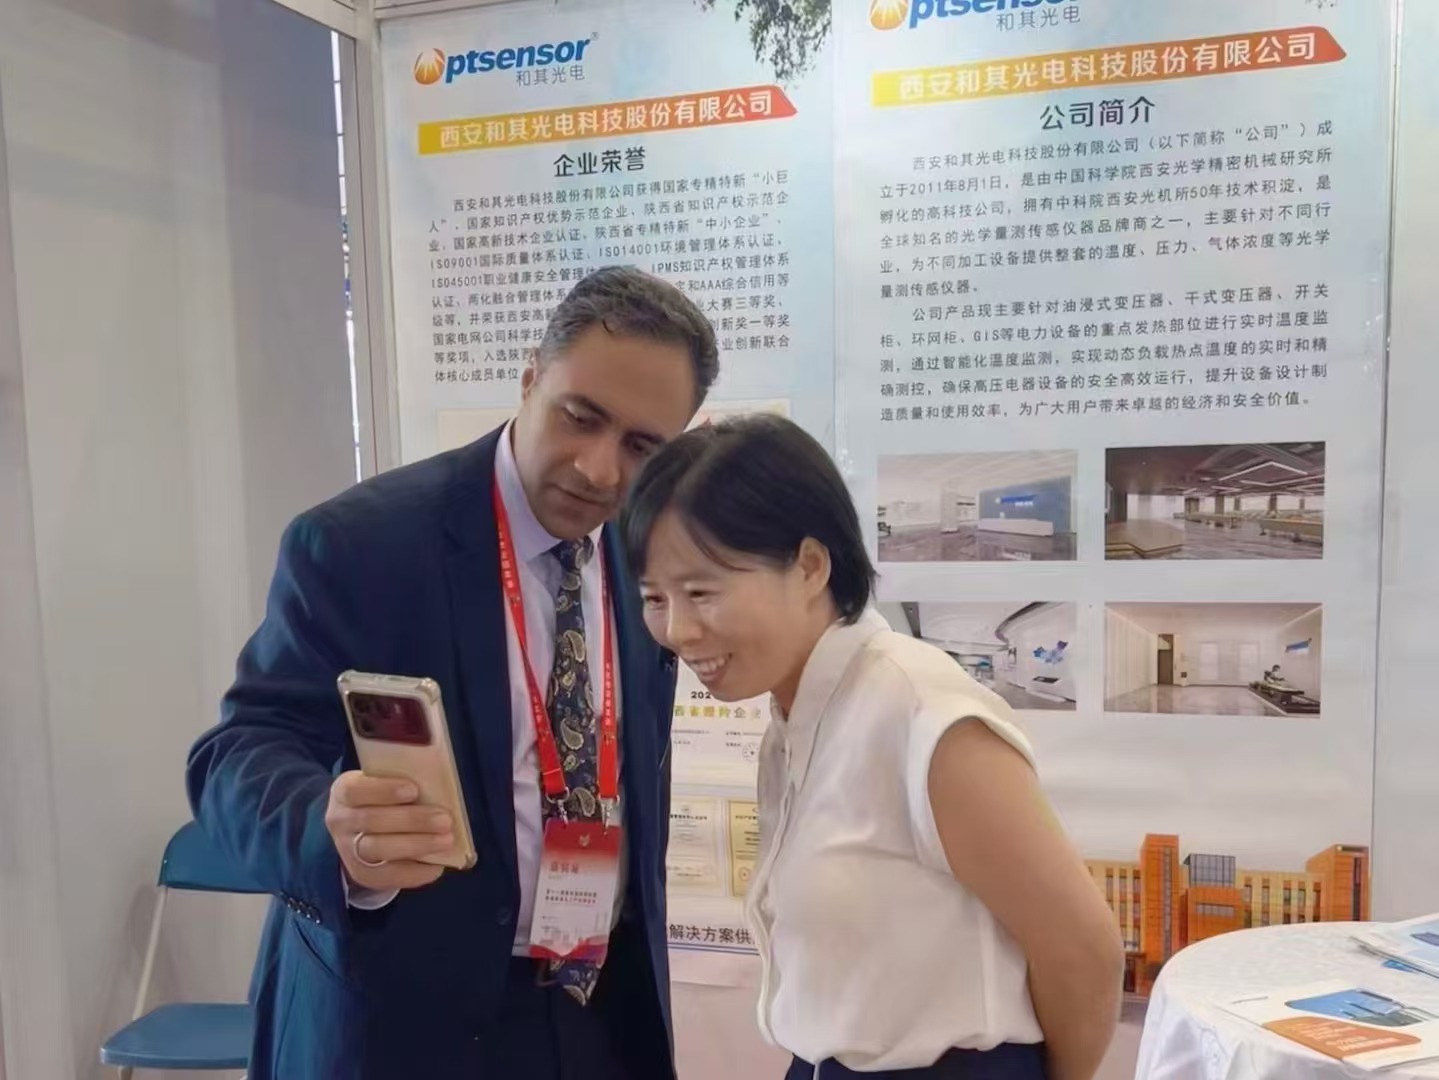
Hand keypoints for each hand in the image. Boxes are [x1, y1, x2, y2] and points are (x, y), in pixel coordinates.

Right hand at [325, 772, 452, 891]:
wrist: (359, 830)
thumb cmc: (382, 798)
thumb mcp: (383, 782)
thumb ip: (404, 780)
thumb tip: (439, 785)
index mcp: (344, 791)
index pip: (355, 790)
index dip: (383, 790)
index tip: (414, 790)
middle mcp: (341, 821)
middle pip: (371, 821)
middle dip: (412, 820)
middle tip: (445, 820)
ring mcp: (348, 850)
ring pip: (379, 849)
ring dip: (417, 845)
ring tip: (446, 840)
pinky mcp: (361, 874)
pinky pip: (387, 876)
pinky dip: (415, 872)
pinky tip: (437, 864)